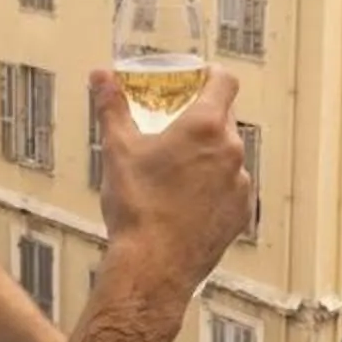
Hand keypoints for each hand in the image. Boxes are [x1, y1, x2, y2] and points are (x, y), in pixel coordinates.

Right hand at [90, 69, 249, 318]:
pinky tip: (187, 200)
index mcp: (205, 127)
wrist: (153, 267)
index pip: (224, 82)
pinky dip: (215, 187)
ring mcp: (240, 184)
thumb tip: (100, 76)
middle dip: (202, 118)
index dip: (212, 75)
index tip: (200, 77)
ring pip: (229, 156)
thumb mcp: (117, 149)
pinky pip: (232, 188)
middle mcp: (231, 151)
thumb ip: (111, 106)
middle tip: (175, 127)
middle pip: (225, 119)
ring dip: (209, 155)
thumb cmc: (137, 208)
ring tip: (177, 171)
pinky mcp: (241, 214)